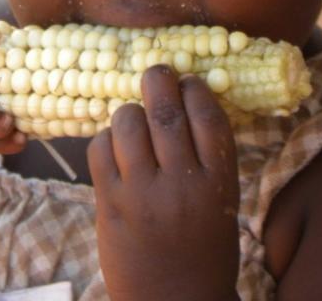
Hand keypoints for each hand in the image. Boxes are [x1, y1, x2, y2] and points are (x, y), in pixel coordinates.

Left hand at [88, 65, 239, 300]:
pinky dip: (106, 138)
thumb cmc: (203, 250)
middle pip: (166, 111)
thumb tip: (187, 102)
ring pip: (128, 123)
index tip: (188, 80)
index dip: (196, 89)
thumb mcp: (220, 203)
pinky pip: (100, 149)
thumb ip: (206, 159)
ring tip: (134, 117)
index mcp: (219, 184)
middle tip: (157, 72)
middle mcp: (183, 185)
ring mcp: (143, 194)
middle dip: (160, 80)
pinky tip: (115, 147)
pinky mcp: (110, 205)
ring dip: (130, 111)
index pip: (208, 116)